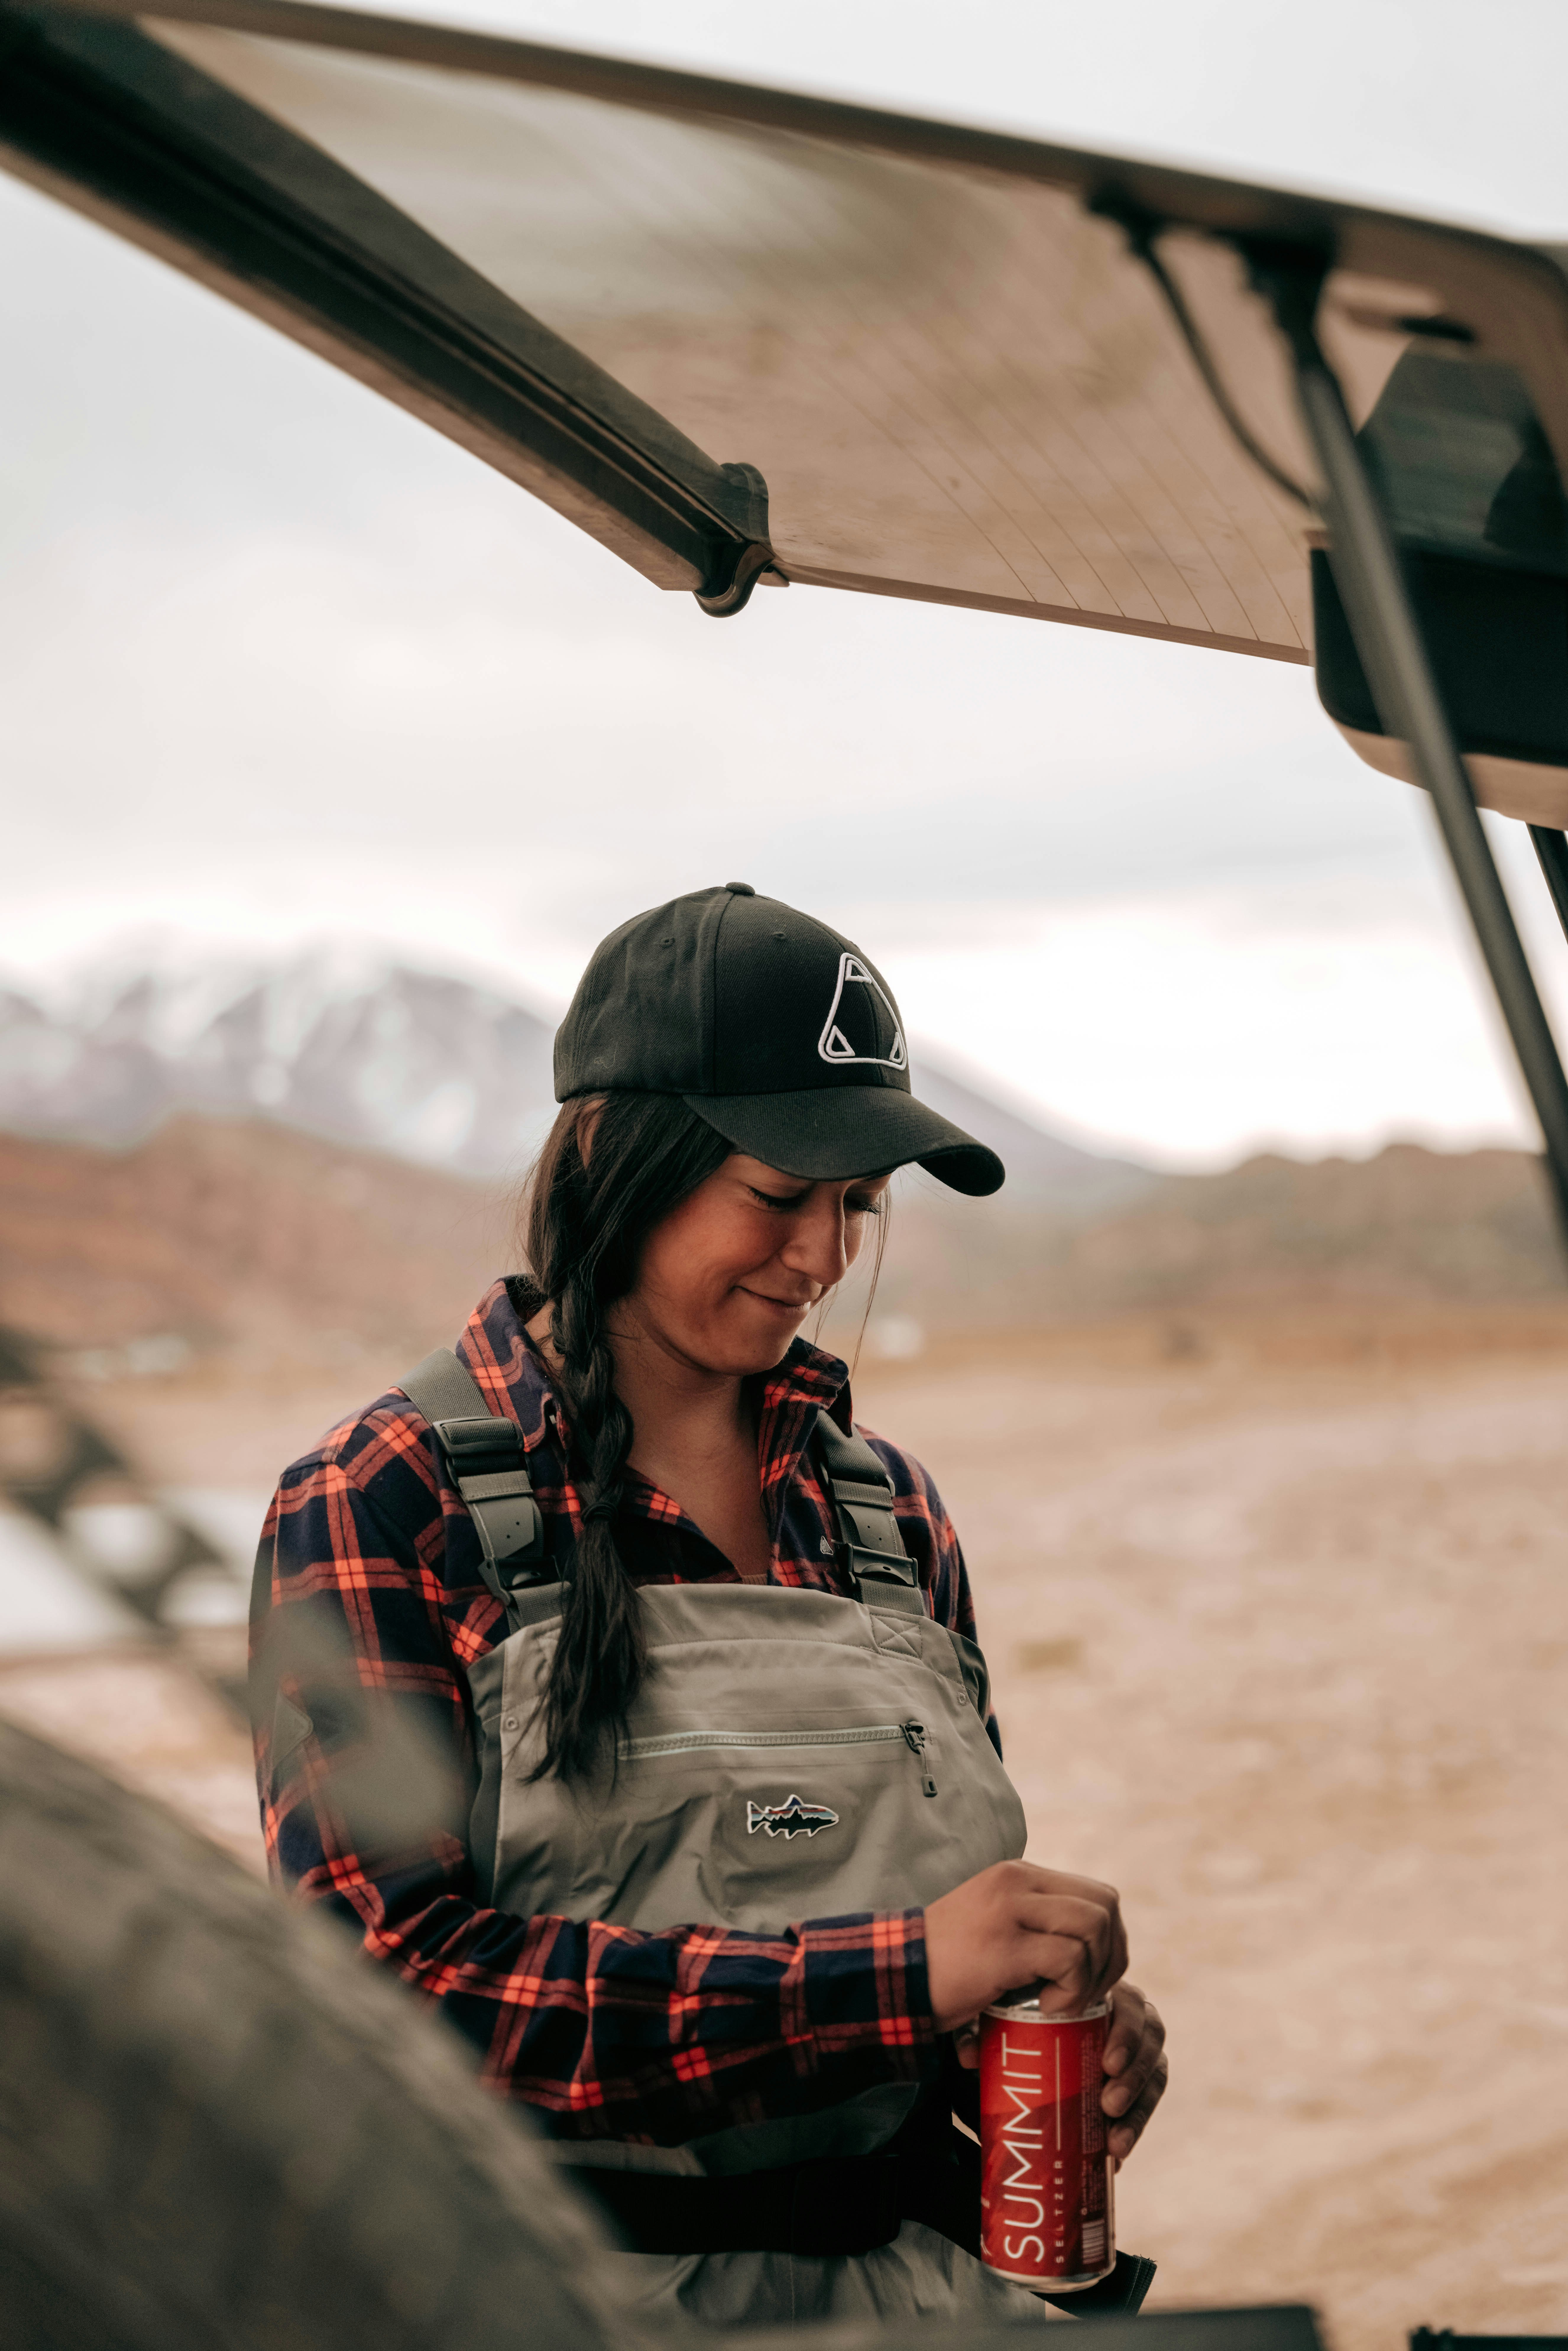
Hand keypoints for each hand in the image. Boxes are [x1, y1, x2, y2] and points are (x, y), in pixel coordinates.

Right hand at [924, 1859, 1126, 2033]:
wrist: (898, 1976)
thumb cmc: (950, 1963)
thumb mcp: (998, 1925)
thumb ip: (1035, 1923)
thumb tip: (1089, 1948)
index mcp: (1020, 1875)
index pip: (1096, 1894)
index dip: (1110, 1940)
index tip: (1093, 1977)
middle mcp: (1018, 1881)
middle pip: (1105, 1906)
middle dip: (1111, 1957)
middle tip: (1088, 1993)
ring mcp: (1011, 1910)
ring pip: (1094, 1927)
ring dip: (1093, 1975)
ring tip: (1065, 2000)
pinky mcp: (1005, 1945)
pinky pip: (1070, 1959)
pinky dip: (1072, 1991)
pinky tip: (1047, 2007)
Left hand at [948, 1971, 1167, 2168]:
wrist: (1033, 2048)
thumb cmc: (1023, 2023)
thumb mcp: (1007, 2021)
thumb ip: (986, 2031)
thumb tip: (967, 2055)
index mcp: (1103, 1993)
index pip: (1130, 2004)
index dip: (1126, 2034)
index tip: (1106, 2064)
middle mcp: (1128, 2017)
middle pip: (1150, 2039)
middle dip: (1134, 2075)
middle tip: (1108, 2104)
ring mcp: (1137, 2050)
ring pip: (1155, 2072)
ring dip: (1139, 2107)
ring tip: (1114, 2140)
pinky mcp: (1138, 2084)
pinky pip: (1147, 2102)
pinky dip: (1136, 2126)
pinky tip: (1117, 2153)